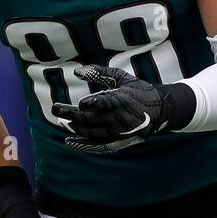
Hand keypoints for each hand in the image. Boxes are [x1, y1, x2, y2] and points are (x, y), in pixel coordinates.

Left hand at [51, 65, 194, 153]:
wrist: (161, 111)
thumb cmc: (139, 90)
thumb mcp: (121, 77)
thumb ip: (99, 72)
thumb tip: (76, 71)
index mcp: (124, 99)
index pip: (106, 103)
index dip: (93, 104)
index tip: (80, 103)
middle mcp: (121, 118)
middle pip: (93, 118)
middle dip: (72, 114)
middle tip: (55, 108)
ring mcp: (119, 132)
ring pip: (92, 132)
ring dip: (75, 127)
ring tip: (61, 120)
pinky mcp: (118, 141)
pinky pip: (98, 145)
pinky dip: (84, 145)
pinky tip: (70, 141)